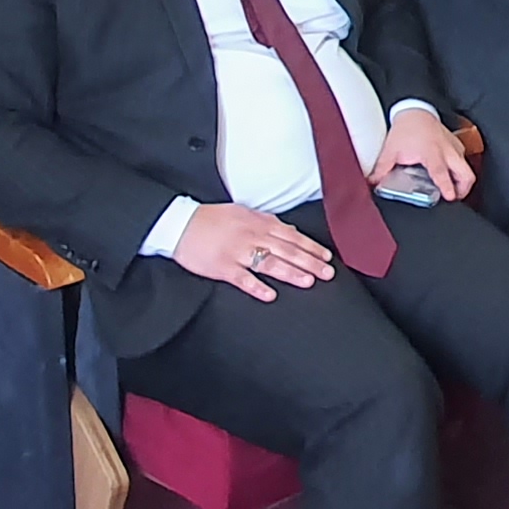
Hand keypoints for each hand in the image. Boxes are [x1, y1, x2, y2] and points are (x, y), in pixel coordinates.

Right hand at [163, 203, 339, 301]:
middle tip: (327, 273)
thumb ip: (267, 222)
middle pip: (286, 250)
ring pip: (269, 263)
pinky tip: (270, 295)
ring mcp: (237, 252)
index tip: (326, 257)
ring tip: (308, 282)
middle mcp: (251, 237)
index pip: (291, 236)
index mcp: (258, 223)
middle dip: (309, 262)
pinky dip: (257, 287)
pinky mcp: (222, 267)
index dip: (311, 247)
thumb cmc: (213, 219)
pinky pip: (242, 279)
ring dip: (290, 273)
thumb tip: (290, 230)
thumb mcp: (243, 213)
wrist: (181, 224)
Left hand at [375, 103, 476, 204]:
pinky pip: (463, 159)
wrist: (415, 109)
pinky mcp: (456, 143)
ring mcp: (454, 147)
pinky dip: (459, 169)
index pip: (442, 173)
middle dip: (464, 189)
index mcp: (431, 153)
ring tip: (452, 188)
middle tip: (454, 197)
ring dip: (462, 180)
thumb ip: (382, 168)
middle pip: (466, 174)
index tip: (451, 197)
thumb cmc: (406, 128)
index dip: (447, 186)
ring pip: (467, 168)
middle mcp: (447, 151)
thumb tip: (374, 182)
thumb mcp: (391, 149)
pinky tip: (449, 172)